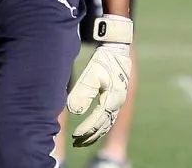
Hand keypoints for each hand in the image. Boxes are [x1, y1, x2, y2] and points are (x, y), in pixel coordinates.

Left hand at [66, 15, 133, 146]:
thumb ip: (83, 91)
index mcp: (113, 98)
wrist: (117, 48)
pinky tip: (91, 129)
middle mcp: (117, 102)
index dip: (86, 129)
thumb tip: (74, 111)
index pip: (98, 120)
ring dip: (94, 133)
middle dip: (90, 136)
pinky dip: (99, 126)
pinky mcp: (115, 98)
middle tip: (76, 143)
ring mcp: (118, 101)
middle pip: (104, 126)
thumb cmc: (103, 60)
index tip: (75, 135)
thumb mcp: (92, 72)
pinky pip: (108, 117)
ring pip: (107, 123)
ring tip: (81, 141)